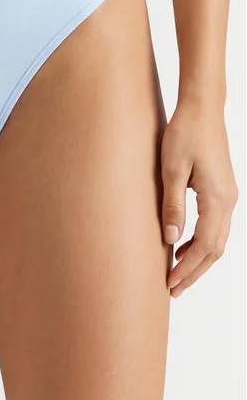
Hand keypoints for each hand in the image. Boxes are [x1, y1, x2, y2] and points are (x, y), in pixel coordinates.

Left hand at [161, 102, 237, 297]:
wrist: (202, 109)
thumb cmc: (185, 134)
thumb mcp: (171, 170)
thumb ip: (173, 206)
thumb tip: (171, 240)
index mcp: (218, 199)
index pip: (205, 246)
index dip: (187, 268)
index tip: (170, 283)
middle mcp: (229, 201)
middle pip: (216, 249)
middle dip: (194, 271)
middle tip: (173, 289)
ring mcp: (228, 196)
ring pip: (218, 240)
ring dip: (198, 259)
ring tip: (176, 273)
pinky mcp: (223, 190)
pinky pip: (216, 226)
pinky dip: (201, 242)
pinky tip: (182, 245)